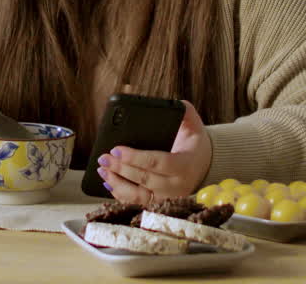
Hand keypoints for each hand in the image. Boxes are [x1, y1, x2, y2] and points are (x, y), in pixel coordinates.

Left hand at [96, 101, 212, 205]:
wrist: (203, 166)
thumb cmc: (193, 143)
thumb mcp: (194, 125)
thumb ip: (185, 112)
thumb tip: (175, 104)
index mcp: (185, 165)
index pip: (158, 163)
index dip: (135, 158)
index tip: (116, 149)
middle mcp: (177, 185)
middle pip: (145, 180)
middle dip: (121, 169)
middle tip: (104, 158)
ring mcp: (167, 197)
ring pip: (139, 196)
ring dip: (117, 184)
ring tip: (102, 171)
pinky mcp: (158, 202)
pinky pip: (137, 202)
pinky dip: (121, 194)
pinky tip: (109, 182)